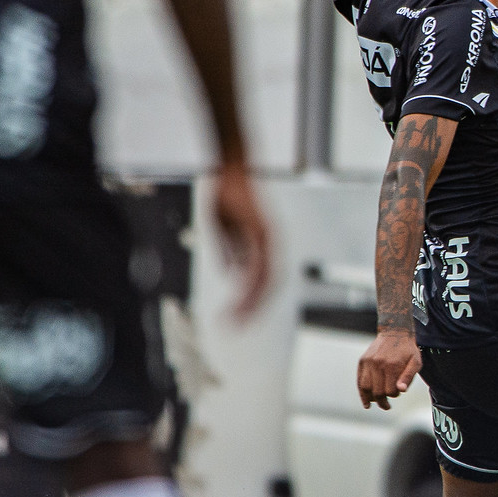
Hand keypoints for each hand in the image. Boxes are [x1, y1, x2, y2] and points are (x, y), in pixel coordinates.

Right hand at [212, 158, 271, 318]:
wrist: (231, 169)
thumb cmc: (228, 194)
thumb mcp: (225, 228)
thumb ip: (231, 251)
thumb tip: (233, 274)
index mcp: (265, 243)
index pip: (263, 279)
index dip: (252, 299)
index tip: (237, 316)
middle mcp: (271, 243)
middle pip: (268, 286)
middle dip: (252, 309)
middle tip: (236, 327)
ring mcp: (269, 239)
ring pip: (266, 281)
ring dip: (251, 303)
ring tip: (235, 319)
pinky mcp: (261, 233)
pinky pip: (259, 265)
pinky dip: (250, 285)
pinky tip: (238, 299)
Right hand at [357, 327, 421, 408]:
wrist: (395, 332)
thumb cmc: (407, 349)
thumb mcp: (415, 362)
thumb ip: (409, 377)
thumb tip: (401, 391)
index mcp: (392, 366)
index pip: (390, 391)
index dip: (394, 395)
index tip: (397, 393)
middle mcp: (378, 364)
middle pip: (377, 392)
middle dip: (382, 402)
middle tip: (387, 406)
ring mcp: (369, 362)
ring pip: (366, 388)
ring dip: (371, 399)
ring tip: (376, 403)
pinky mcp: (362, 361)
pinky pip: (360, 380)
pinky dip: (362, 393)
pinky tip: (366, 403)